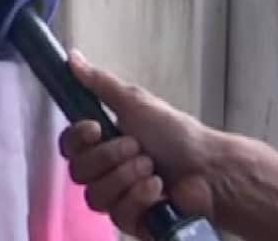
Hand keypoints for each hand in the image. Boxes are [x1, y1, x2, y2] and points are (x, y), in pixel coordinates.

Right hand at [58, 52, 218, 237]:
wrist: (209, 169)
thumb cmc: (175, 134)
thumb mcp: (135, 102)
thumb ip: (99, 83)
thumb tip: (72, 57)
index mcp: (101, 143)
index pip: (68, 146)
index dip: (78, 139)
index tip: (97, 128)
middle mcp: (103, 172)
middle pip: (78, 171)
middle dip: (110, 158)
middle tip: (138, 148)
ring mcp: (116, 198)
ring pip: (95, 195)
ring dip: (126, 178)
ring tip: (152, 169)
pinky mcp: (131, 221)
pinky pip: (118, 215)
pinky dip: (140, 199)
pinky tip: (158, 190)